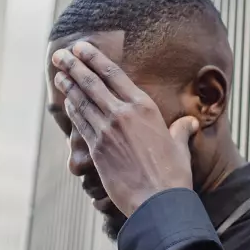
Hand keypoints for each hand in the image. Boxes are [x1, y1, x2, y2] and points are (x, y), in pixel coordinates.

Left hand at [51, 40, 197, 214]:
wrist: (159, 201)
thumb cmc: (173, 174)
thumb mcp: (180, 146)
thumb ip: (181, 130)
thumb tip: (190, 123)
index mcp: (144, 107)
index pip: (114, 74)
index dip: (94, 58)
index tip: (81, 47)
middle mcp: (123, 114)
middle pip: (91, 83)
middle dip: (73, 65)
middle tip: (60, 55)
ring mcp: (107, 131)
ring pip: (82, 101)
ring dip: (68, 86)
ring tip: (59, 74)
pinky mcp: (97, 149)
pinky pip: (80, 124)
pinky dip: (72, 110)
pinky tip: (67, 103)